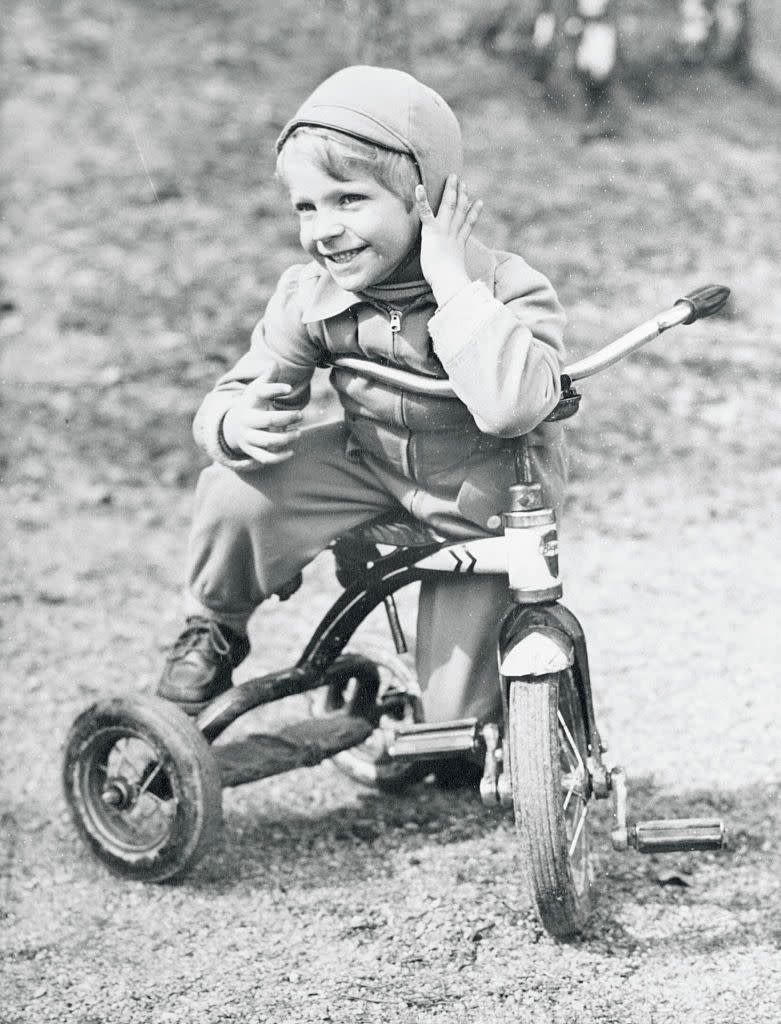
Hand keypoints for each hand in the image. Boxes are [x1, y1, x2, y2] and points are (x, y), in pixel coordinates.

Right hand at [221, 381, 302, 464]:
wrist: (233, 427)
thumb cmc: (252, 405)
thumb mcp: (256, 390)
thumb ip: (267, 379)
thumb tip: (274, 364)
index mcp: (248, 402)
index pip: (260, 392)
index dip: (275, 389)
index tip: (289, 388)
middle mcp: (247, 420)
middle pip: (268, 420)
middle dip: (287, 417)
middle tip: (300, 415)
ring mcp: (248, 437)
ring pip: (268, 440)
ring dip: (286, 437)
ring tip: (298, 432)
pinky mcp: (251, 451)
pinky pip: (265, 458)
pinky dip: (279, 457)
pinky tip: (291, 451)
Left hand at [415, 175, 482, 306]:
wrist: (449, 281)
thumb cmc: (452, 286)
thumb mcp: (456, 281)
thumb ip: (460, 281)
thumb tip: (468, 293)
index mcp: (459, 245)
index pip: (467, 226)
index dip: (473, 213)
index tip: (479, 202)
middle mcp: (453, 235)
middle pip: (460, 211)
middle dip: (462, 196)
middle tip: (463, 182)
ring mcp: (444, 231)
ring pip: (449, 206)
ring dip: (451, 191)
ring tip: (453, 178)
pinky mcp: (432, 232)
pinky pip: (426, 213)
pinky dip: (422, 199)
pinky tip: (419, 187)